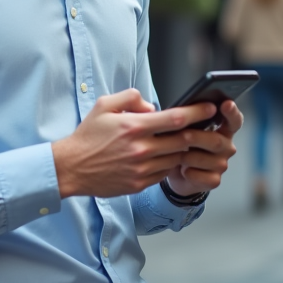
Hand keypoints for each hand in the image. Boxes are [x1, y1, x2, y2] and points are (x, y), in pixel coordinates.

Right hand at [51, 89, 217, 198]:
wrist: (71, 168)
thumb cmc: (88, 135)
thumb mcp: (104, 106)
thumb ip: (131, 99)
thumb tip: (153, 107)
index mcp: (134, 126)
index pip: (176, 118)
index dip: (197, 112)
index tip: (211, 108)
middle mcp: (140, 149)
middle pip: (183, 140)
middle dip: (196, 132)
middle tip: (202, 127)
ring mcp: (141, 169)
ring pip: (176, 158)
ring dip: (182, 150)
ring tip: (181, 142)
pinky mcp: (139, 184)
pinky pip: (164, 173)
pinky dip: (168, 164)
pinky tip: (163, 157)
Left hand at [164, 99, 242, 195]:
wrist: (179, 174)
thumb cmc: (184, 146)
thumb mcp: (186, 129)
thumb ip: (190, 119)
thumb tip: (181, 111)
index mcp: (223, 130)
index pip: (234, 120)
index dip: (232, 112)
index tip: (226, 104)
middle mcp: (226, 147)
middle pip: (216, 141)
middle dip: (196, 137)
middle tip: (182, 135)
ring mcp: (222, 165)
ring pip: (204, 159)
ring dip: (186, 156)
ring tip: (175, 154)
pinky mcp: (214, 180)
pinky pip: (199, 175)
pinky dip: (186, 172)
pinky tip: (182, 170)